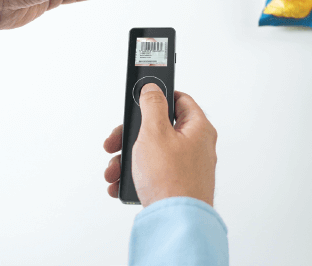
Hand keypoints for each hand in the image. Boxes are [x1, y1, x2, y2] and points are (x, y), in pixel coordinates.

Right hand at [103, 84, 217, 206]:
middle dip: (131, 136)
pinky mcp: (177, 186)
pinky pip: (152, 174)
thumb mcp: (155, 132)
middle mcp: (196, 147)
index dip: (158, 98)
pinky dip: (135, 176)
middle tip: (115, 142)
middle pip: (159, 129)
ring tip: (113, 170)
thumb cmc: (172, 181)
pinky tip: (121, 184)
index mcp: (198, 129)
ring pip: (152, 153)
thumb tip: (152, 88)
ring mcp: (187, 168)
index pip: (179, 101)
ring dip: (128, 159)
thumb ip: (152, 105)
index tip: (139, 101)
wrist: (176, 224)